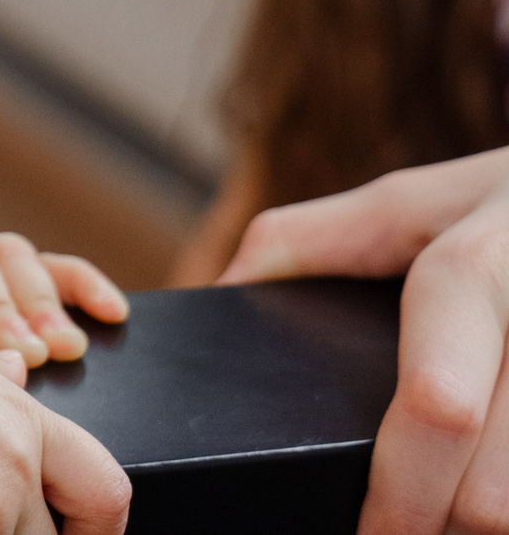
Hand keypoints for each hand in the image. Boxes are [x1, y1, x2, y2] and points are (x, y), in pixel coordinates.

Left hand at [220, 148, 508, 534]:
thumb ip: (306, 241)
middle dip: (440, 529)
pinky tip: (491, 496)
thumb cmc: (504, 203)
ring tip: (443, 517)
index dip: (397, 496)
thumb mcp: (411, 200)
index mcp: (481, 270)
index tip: (363, 533)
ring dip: (488, 526)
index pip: (439, 407)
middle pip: (496, 495)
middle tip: (397, 532)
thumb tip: (220, 296)